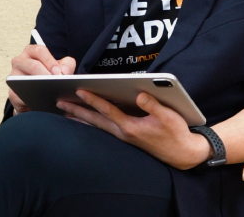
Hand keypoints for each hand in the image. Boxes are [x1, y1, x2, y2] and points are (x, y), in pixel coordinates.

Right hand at [8, 45, 75, 113]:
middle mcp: (20, 61)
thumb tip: (65, 71)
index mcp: (32, 52)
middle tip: (56, 82)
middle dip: (45, 74)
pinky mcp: (12, 92)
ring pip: (24, 79)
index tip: (58, 72)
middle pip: (32, 65)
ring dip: (37, 85)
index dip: (50, 61)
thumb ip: (67, 65)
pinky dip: (30, 99)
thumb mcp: (60, 67)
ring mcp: (14, 76)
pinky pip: (19, 95)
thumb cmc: (49, 76)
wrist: (38, 95)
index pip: (40, 50)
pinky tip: (41, 101)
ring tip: (50, 90)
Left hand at [56, 91, 211, 169]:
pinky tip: (87, 120)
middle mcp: (124, 133)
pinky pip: (105, 128)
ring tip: (66, 111)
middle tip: (59, 103)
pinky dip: (93, 123)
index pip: (108, 110)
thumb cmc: (176, 133)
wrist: (183, 153)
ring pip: (98, 126)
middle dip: (77, 111)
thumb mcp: (168, 117)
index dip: (94, 99)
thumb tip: (139, 94)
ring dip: (81, 118)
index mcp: (131, 127)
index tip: (80, 90)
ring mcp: (124, 136)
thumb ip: (153, 105)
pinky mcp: (128, 137)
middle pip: (96, 120)